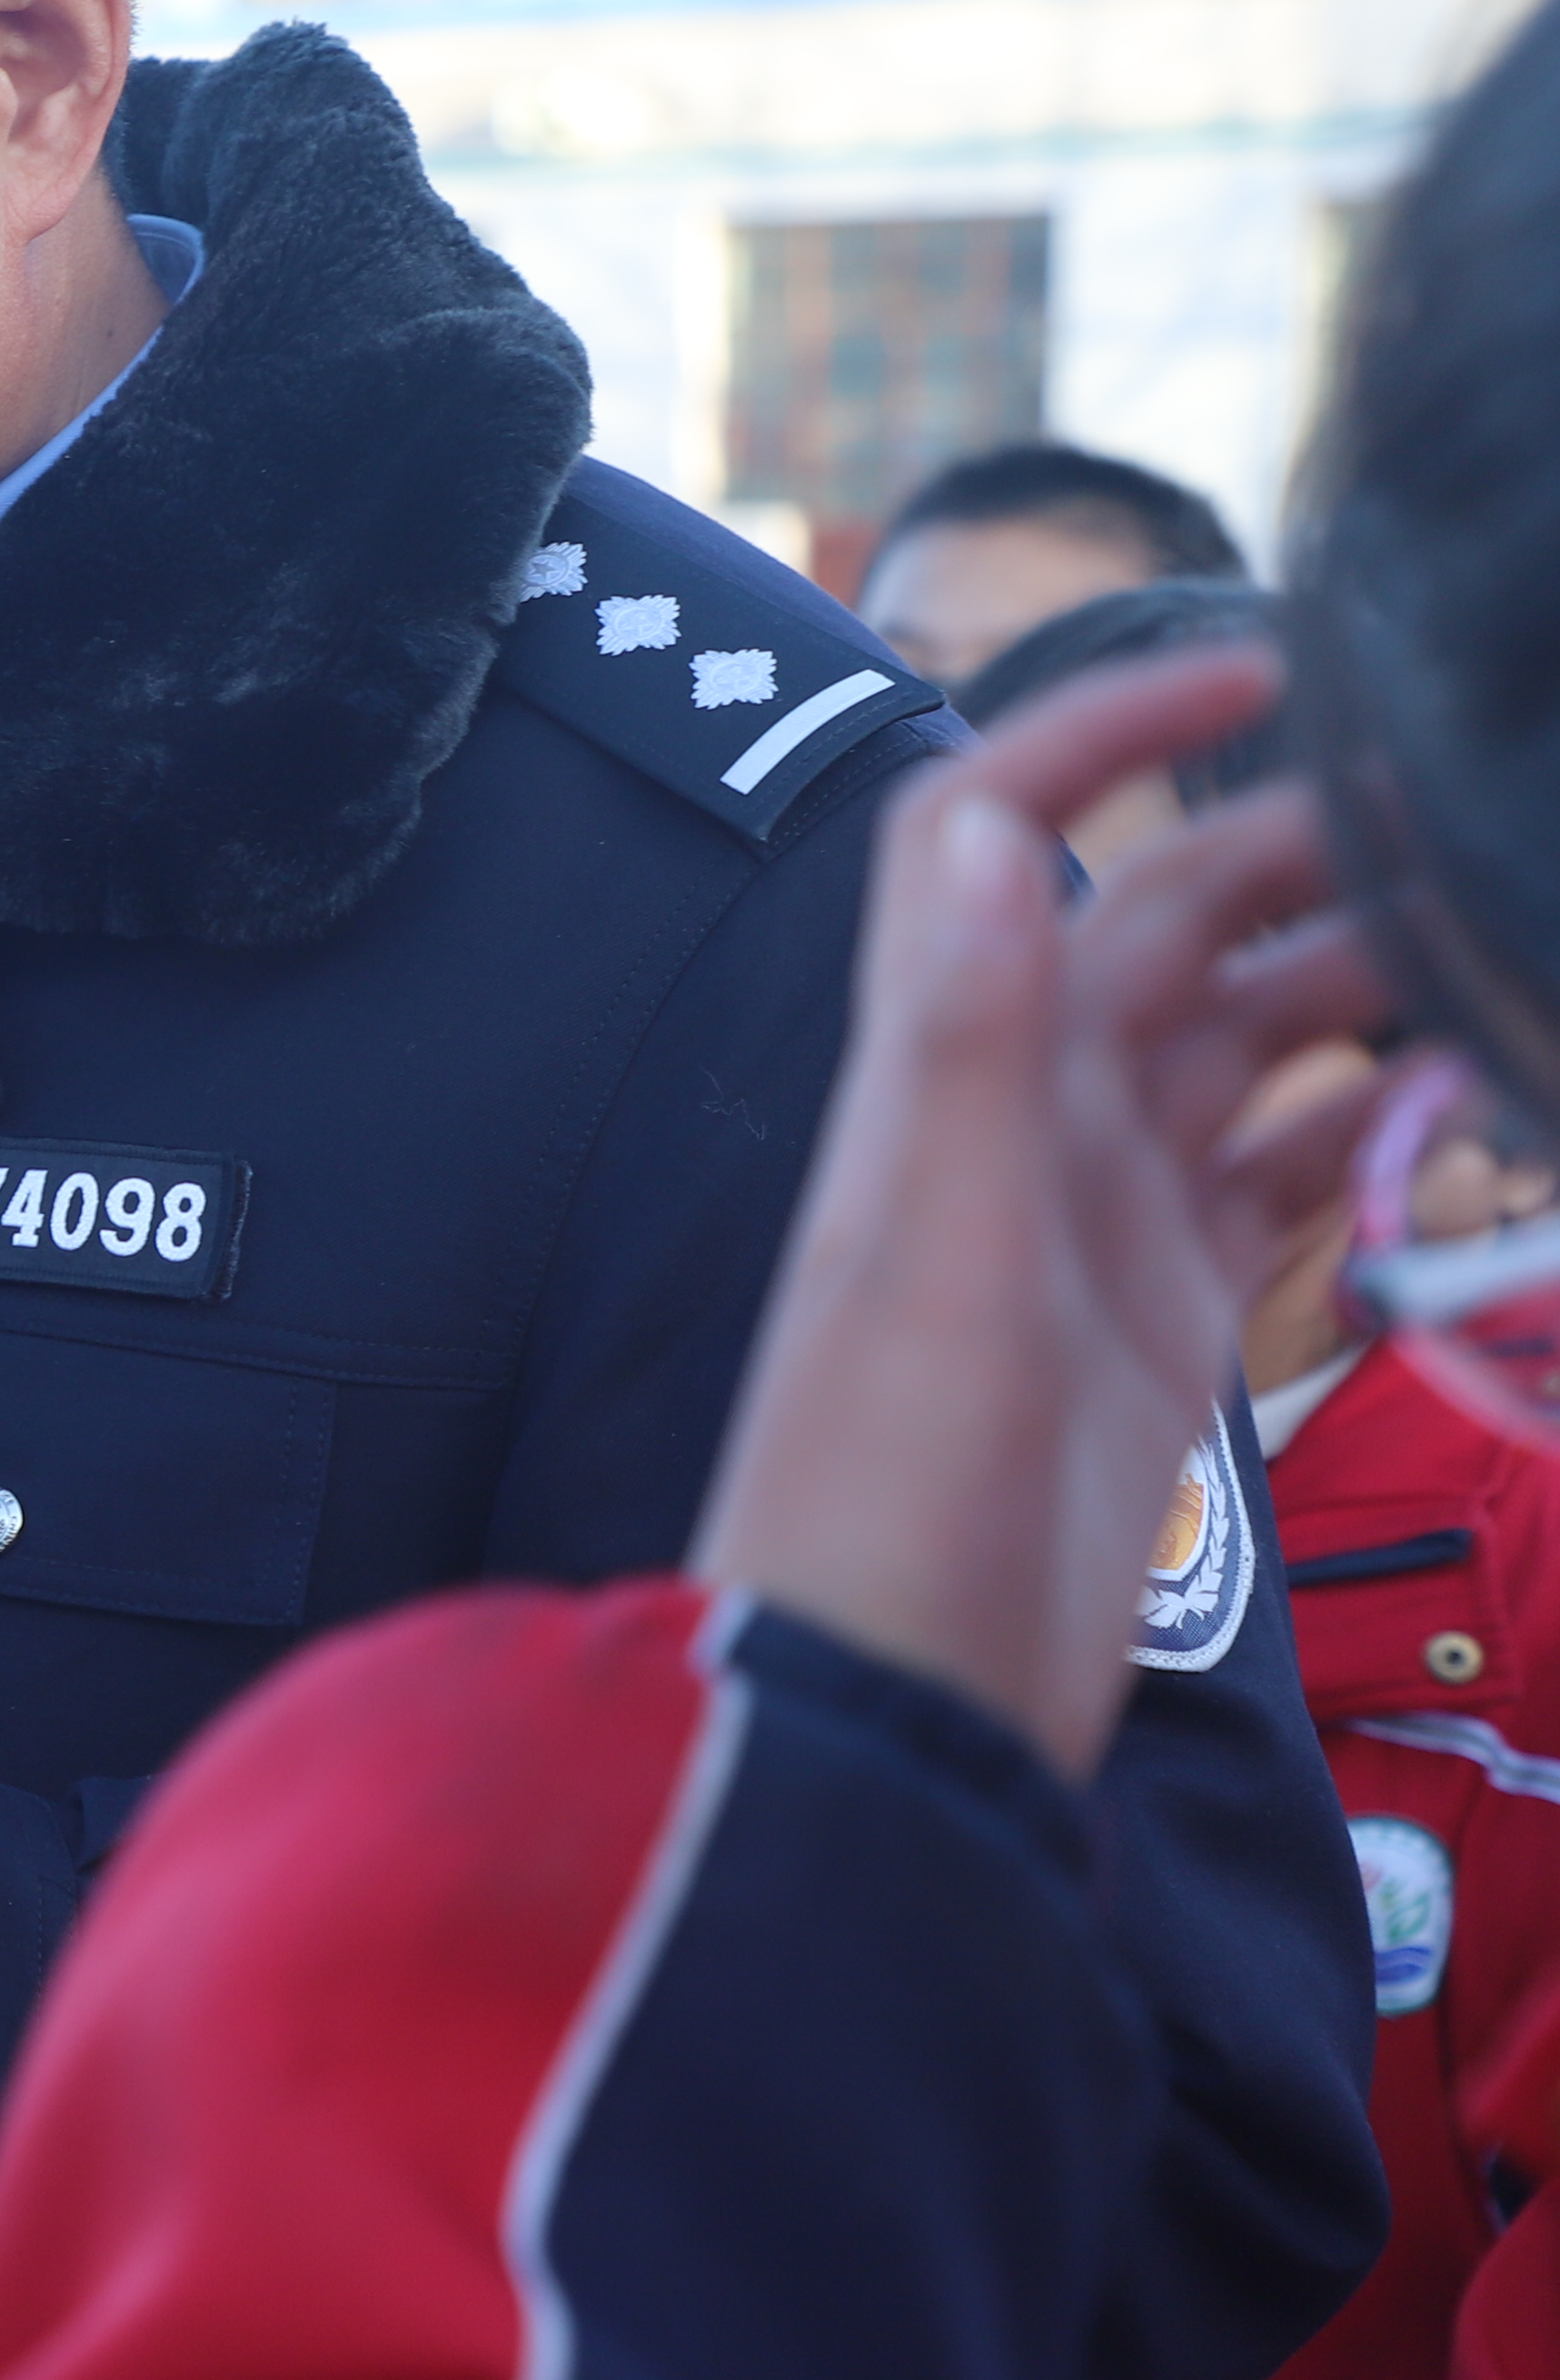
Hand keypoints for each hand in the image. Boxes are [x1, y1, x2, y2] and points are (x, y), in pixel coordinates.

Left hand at [692, 643, 1385, 1776]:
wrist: (892, 1704)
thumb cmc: (885, 1494)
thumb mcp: (944, 1262)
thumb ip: (963, 1050)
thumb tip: (982, 826)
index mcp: (943, 1086)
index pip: (990, 835)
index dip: (1103, 735)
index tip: (1258, 675)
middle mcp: (1008, 1129)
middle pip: (1157, 930)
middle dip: (1294, 858)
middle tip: (1465, 825)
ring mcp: (1088, 1224)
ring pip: (1236, 1047)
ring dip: (1352, 984)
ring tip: (1493, 944)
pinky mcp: (1156, 1321)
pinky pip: (1272, 1183)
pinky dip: (1361, 1128)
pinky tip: (1461, 1104)